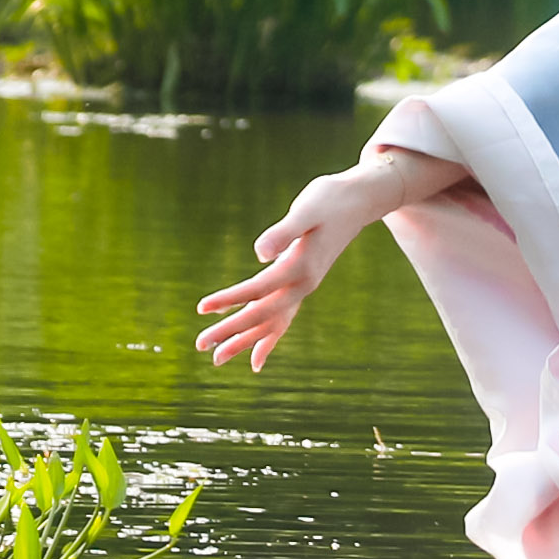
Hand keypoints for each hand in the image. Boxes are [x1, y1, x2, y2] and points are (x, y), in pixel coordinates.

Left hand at [194, 145, 462, 369]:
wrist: (360, 201)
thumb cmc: (330, 199)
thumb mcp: (306, 210)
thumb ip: (284, 232)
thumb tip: (260, 253)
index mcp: (300, 267)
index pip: (258, 289)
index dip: (229, 298)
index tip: (202, 308)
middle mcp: (303, 285)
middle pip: (262, 315)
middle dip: (230, 331)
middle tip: (199, 345)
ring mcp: (304, 287)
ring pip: (271, 324)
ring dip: (243, 341)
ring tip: (216, 359)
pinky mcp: (302, 284)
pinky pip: (282, 319)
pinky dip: (268, 338)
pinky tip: (255, 357)